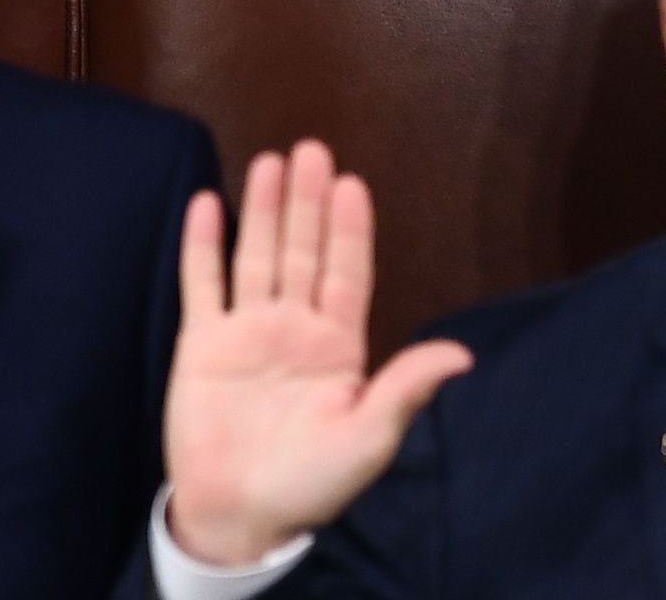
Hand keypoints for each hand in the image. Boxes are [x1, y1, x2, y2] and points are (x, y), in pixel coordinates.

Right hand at [161, 143, 477, 568]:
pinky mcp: (202, 345)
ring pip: (257, 257)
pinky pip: (203, 285)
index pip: (347, 274)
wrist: (239, 516)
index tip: (353, 185)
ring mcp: (247, 332)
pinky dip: (205, 246)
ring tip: (270, 161)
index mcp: (337, 347)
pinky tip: (210, 204)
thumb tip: (462, 355)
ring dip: (263, 211)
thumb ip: (405, 389)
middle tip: (312, 149)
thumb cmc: (312, 485)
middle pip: (302, 252)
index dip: (350, 230)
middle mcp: (294, 329)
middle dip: (307, 203)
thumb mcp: (368, 439)